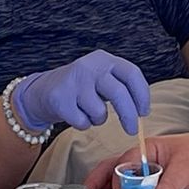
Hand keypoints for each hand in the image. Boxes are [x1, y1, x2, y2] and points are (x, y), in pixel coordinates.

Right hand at [11, 49, 149, 134]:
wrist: (43, 90)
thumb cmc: (81, 88)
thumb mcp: (102, 78)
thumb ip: (122, 87)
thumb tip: (142, 110)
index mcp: (104, 59)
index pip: (131, 74)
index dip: (142, 95)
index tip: (144, 112)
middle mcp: (89, 66)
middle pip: (119, 93)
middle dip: (129, 115)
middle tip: (132, 130)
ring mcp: (73, 81)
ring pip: (100, 112)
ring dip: (98, 119)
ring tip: (88, 111)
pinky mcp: (59, 99)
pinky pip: (83, 122)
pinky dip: (83, 124)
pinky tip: (75, 113)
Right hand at [85, 131, 188, 188]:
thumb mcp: (187, 168)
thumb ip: (170, 184)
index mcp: (147, 149)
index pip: (122, 165)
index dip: (116, 182)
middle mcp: (145, 162)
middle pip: (115, 173)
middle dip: (102, 187)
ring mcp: (152, 175)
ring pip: (127, 186)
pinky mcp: (161, 187)